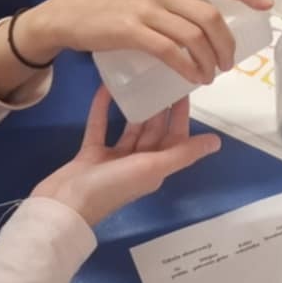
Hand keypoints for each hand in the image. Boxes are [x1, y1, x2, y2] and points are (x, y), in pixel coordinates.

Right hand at [15, 0, 269, 86]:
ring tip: (212, 75)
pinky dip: (187, 68)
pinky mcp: (132, 31)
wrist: (70, 13)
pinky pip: (169, 51)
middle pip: (212, 16)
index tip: (266, 7)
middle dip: (227, 43)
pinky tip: (194, 79)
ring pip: (194, 36)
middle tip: (229, 62)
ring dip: (210, 60)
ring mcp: (148, 9)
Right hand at [32, 89, 220, 227]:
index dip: (181, 116)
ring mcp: (112, 160)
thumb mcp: (152, 168)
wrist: (64, 205)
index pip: (174, 138)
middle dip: (160, 108)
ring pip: (128, 129)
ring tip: (139, 80)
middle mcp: (137, 164)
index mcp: (155, 169)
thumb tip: (217, 143)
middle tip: (162, 77)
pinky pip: (99, 127)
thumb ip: (183, 153)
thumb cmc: (112, 186)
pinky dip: (103, 109)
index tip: (183, 89)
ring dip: (134, 107)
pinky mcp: (89, 154)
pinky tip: (105, 89)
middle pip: (153, 132)